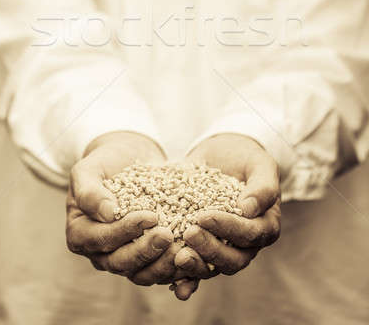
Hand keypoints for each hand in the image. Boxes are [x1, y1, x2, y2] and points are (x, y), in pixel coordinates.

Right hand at [66, 132, 173, 280]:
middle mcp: (100, 253)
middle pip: (121, 262)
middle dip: (145, 251)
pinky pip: (160, 271)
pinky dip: (177, 271)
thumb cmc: (104, 162)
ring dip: (163, 266)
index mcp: (80, 234)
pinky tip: (193, 260)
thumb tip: (108, 214)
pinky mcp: (147, 258)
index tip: (150, 216)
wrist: (127, 160)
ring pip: (141, 273)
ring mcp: (123, 258)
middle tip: (168, 235)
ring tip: (183, 250)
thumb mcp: (89, 169)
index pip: (102, 239)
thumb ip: (90, 191)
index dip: (125, 231)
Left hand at [176, 134, 280, 295]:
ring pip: (213, 268)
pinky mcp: (203, 248)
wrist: (223, 155)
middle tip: (189, 233)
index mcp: (265, 225)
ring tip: (178, 258)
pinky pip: (197, 270)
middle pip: (233, 259)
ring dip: (196, 267)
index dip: (229, 228)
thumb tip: (248, 209)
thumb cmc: (245, 158)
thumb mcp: (260, 163)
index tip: (205, 216)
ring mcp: (224, 248)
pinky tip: (175, 286)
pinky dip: (187, 281)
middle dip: (210, 250)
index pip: (250, 234)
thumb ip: (262, 186)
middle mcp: (246, 244)